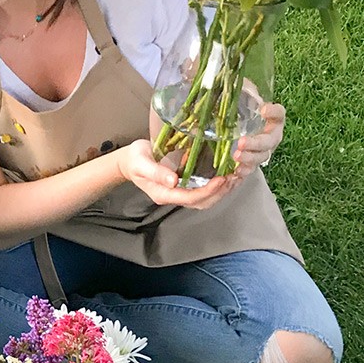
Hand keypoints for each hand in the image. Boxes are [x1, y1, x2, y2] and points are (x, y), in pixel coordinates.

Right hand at [119, 140, 240, 208]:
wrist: (130, 161)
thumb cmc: (134, 160)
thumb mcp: (141, 163)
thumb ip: (155, 172)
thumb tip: (173, 180)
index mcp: (163, 194)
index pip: (189, 198)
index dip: (207, 191)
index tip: (221, 179)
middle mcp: (173, 196)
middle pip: (201, 202)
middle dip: (219, 193)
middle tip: (232, 177)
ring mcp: (179, 192)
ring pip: (204, 199)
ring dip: (221, 191)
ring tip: (233, 177)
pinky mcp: (184, 185)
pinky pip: (203, 190)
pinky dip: (217, 186)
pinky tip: (225, 175)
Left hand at [233, 92, 285, 177]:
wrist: (233, 137)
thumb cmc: (238, 114)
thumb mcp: (238, 101)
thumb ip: (238, 91)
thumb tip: (224, 76)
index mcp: (271, 120)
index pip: (279, 114)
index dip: (275, 112)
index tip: (264, 109)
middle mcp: (271, 136)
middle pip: (269, 141)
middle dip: (256, 143)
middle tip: (241, 142)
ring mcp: (263, 152)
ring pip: (261, 157)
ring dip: (249, 158)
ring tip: (235, 156)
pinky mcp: (252, 164)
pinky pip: (251, 170)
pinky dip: (244, 171)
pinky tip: (236, 171)